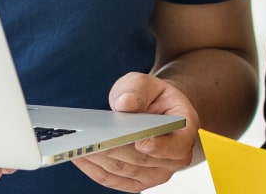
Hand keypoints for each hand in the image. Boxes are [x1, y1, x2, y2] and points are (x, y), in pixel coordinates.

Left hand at [73, 73, 200, 191]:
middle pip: (143, 159)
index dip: (160, 147)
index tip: (141, 142)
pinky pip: (114, 180)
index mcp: (185, 132)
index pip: (177, 146)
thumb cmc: (154, 98)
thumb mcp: (148, 84)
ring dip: (101, 159)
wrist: (157, 114)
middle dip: (116, 149)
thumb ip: (138, 89)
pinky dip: (95, 169)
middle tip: (93, 140)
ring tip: (80, 145)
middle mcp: (174, 158)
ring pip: (125, 171)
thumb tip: (125, 103)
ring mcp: (156, 173)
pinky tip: (80, 156)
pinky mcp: (136, 181)